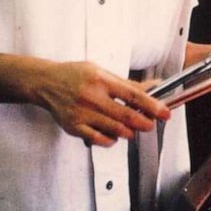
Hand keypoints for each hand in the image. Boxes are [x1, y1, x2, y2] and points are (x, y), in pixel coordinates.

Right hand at [34, 61, 169, 147]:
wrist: (45, 83)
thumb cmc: (74, 75)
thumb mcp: (100, 71)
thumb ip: (125, 83)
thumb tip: (152, 87)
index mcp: (100, 80)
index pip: (133, 95)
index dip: (152, 105)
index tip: (164, 113)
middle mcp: (92, 97)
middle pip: (126, 116)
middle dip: (144, 123)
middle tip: (150, 124)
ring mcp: (82, 114)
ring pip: (115, 130)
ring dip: (129, 132)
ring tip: (131, 128)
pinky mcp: (74, 127)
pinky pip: (100, 139)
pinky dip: (111, 139)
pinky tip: (113, 133)